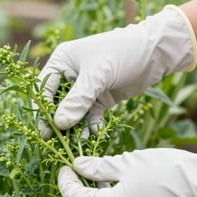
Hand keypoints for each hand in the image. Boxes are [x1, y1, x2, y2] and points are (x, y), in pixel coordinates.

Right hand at [37, 5, 196, 138]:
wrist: (154, 53)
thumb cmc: (121, 53)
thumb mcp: (97, 75)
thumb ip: (77, 100)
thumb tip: (59, 124)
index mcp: (62, 61)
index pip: (44, 88)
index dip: (42, 109)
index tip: (44, 130)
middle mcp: (70, 75)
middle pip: (57, 104)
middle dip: (59, 122)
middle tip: (58, 143)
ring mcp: (86, 89)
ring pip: (74, 113)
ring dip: (76, 127)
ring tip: (80, 141)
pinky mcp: (100, 98)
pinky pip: (90, 116)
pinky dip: (91, 125)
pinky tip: (95, 133)